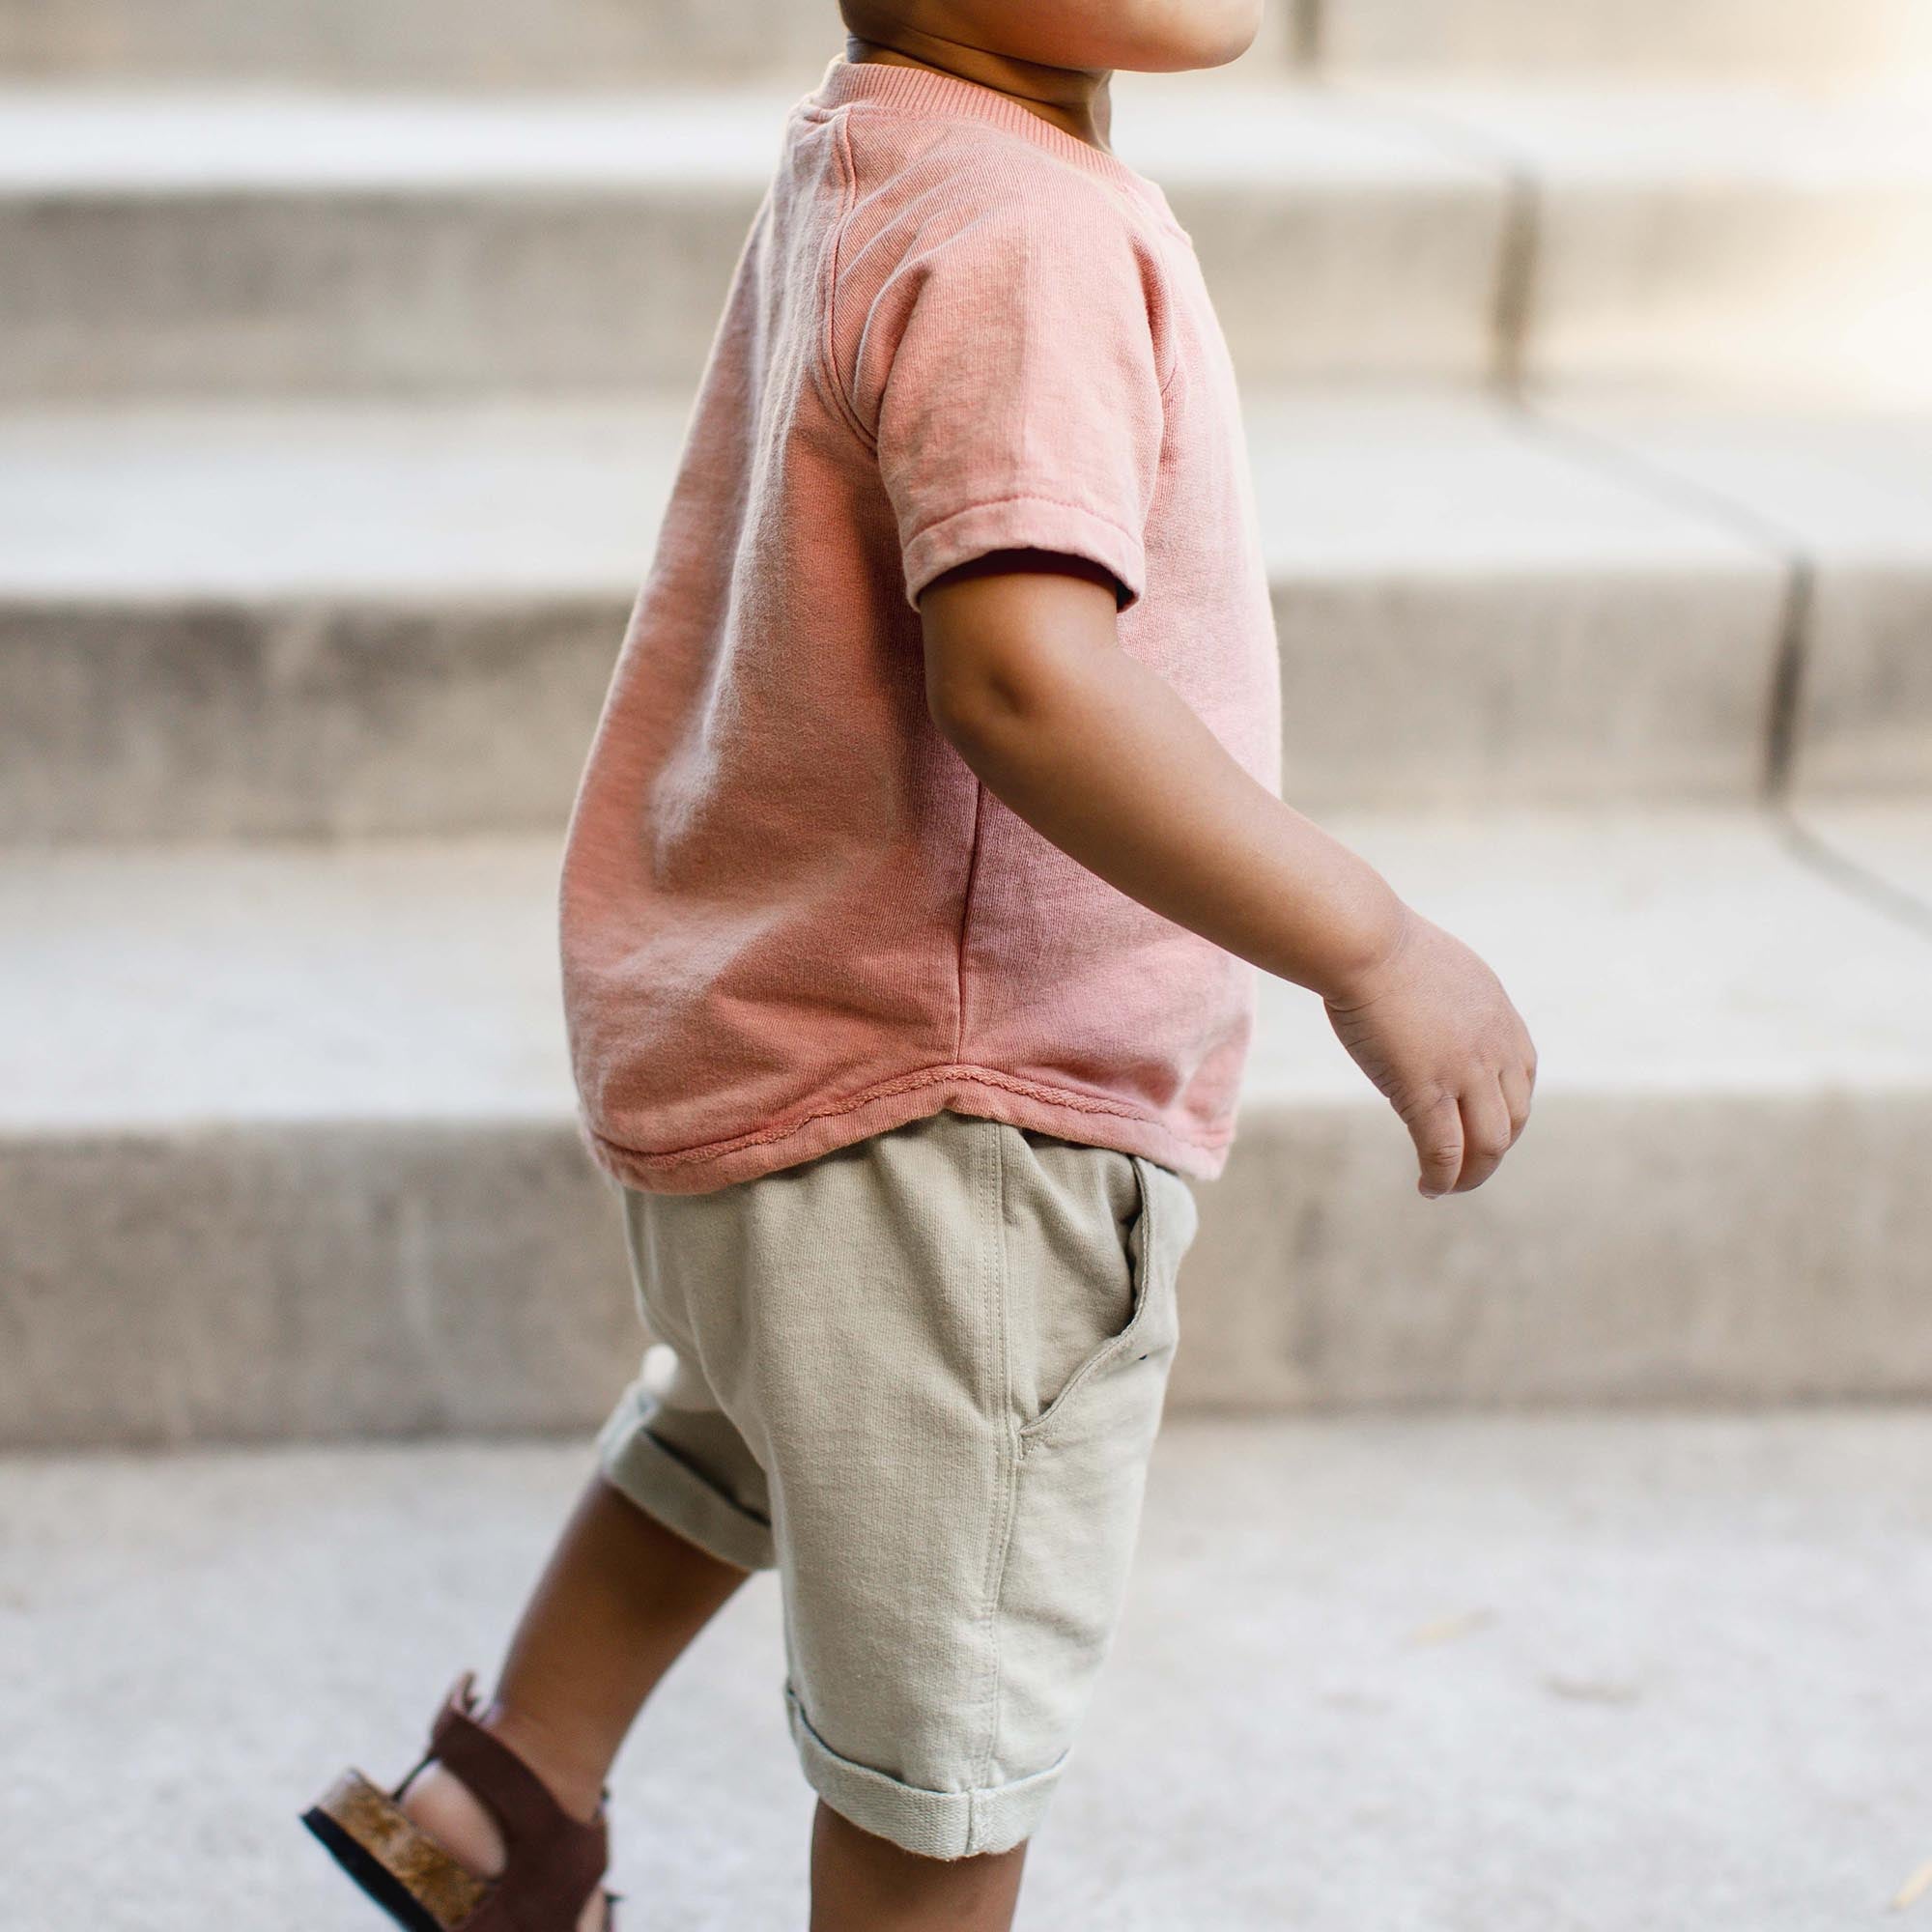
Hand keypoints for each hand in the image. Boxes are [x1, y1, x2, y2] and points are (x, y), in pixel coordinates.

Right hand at [1322, 906, 1536, 1197]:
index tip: (1480, 1125)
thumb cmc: (1381, 946)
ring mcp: (1465, 1072)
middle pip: (1513, 1119)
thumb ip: (1451, 1004)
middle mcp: (1495, 1048)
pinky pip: (1444, 1151)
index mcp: (1500, 1017)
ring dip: (1473, 1173)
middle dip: (1493, 1149)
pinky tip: (1429, 1187)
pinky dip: (1443, 1177)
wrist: (1363, 942)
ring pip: (1489, 1144)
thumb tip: (1432, 1024)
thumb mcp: (1440, 971)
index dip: (1505, 1111)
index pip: (1522, 1079)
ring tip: (1450, 1186)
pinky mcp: (1427, 1091)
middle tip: (1467, 1166)